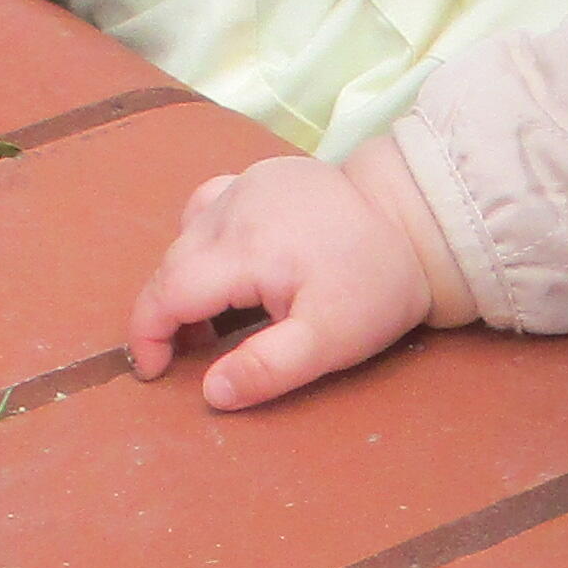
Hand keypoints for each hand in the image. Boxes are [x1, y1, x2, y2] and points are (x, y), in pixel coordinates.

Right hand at [124, 146, 469, 410]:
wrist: (419, 220)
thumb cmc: (377, 286)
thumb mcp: (330, 342)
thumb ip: (268, 368)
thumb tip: (211, 392)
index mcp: (244, 248)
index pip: (166, 292)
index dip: (148, 335)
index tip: (154, 371)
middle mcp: (234, 207)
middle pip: (171, 264)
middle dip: (167, 314)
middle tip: (190, 354)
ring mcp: (246, 184)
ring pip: (186, 235)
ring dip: (186, 279)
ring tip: (215, 318)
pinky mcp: (262, 175)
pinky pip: (210, 207)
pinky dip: (205, 242)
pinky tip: (234, 266)